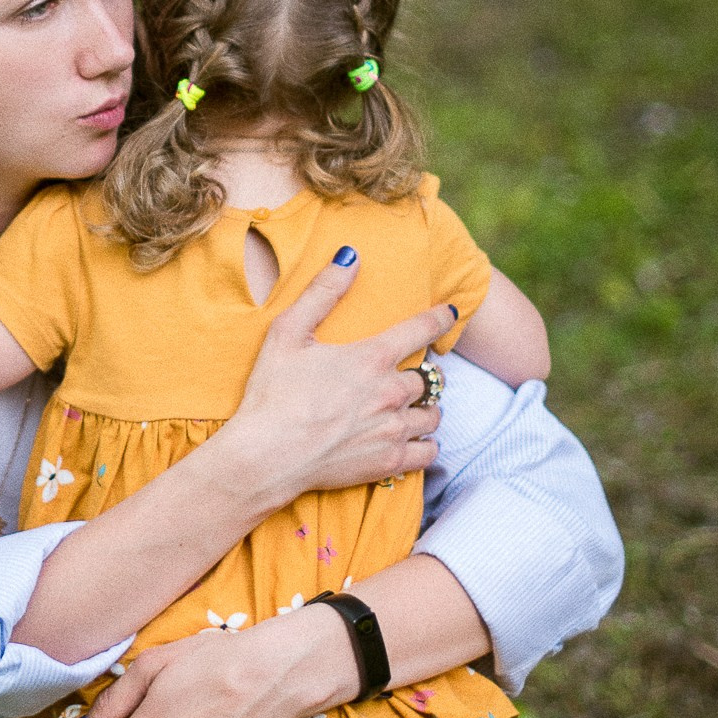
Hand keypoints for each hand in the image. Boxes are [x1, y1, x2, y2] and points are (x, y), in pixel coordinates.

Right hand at [216, 257, 451, 521]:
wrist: (266, 456)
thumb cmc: (272, 393)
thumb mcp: (288, 332)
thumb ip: (322, 292)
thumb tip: (350, 255)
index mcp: (371, 357)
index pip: (421, 329)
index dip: (440, 317)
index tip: (451, 312)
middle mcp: (391, 392)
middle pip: (429, 378)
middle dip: (423, 375)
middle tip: (410, 377)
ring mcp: (392, 429)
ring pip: (433, 415)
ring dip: (426, 409)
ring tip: (413, 410)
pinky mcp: (388, 462)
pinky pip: (428, 452)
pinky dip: (425, 445)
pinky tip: (413, 441)